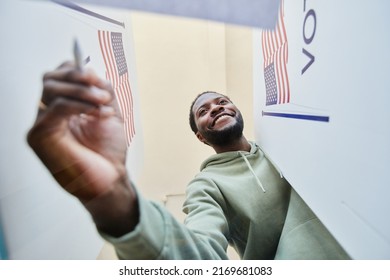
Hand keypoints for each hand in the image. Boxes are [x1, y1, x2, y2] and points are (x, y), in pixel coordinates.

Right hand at [27, 62, 137, 235]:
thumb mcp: (110, 114)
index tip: (99, 78)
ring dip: (82, 91)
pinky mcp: (38, 137)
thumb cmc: (109, 151)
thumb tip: (92, 71)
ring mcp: (42, 124)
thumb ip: (102, 91)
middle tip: (102, 91)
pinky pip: (54, 108)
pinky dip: (78, 104)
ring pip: (50, 89)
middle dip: (78, 78)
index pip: (59, 75)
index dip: (77, 70)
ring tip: (104, 103)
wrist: (110, 179)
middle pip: (50, 78)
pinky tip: (96, 113)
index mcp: (64, 107)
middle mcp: (49, 113)